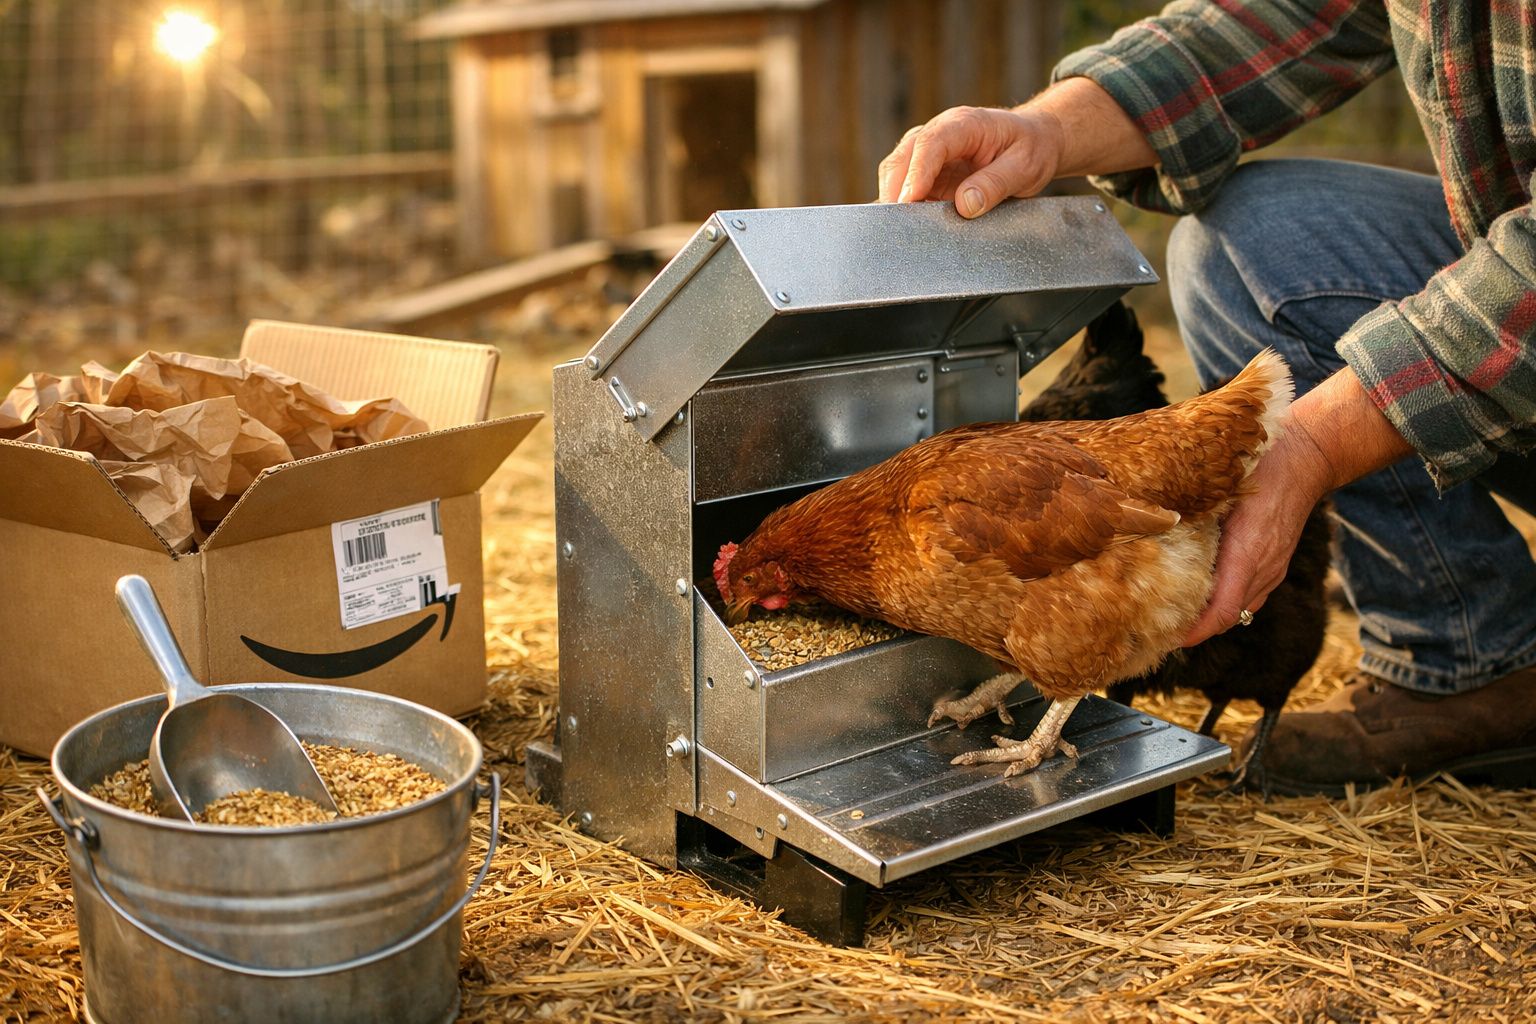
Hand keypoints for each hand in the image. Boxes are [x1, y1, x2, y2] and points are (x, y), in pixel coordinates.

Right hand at [877, 106, 1064, 216]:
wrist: (1034, 141)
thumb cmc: (1031, 148)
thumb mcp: (1025, 166)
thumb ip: (995, 184)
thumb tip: (964, 206)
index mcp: (964, 124)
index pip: (930, 144)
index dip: (916, 173)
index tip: (909, 201)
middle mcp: (940, 133)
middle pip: (902, 158)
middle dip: (895, 191)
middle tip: (899, 226)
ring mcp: (930, 153)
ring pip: (897, 173)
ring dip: (896, 201)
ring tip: (903, 231)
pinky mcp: (929, 172)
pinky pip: (906, 188)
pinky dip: (904, 207)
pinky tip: (911, 228)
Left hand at [1181, 423, 1331, 644]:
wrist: (1305, 458)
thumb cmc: (1258, 469)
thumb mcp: (1218, 493)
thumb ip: (1192, 520)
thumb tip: (1154, 533)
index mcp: (1246, 556)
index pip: (1220, 612)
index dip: (1194, 632)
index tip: (1168, 639)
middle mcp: (1264, 570)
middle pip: (1229, 617)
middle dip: (1198, 628)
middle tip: (1163, 629)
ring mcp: (1275, 569)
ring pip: (1241, 608)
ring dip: (1213, 616)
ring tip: (1180, 615)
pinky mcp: (1278, 563)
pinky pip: (1251, 594)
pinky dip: (1228, 600)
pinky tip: (1206, 592)